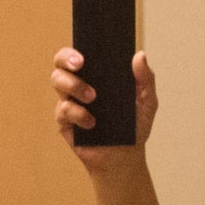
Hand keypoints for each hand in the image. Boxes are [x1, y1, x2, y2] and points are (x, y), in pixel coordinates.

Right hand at [50, 48, 159, 168]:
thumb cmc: (134, 126)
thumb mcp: (147, 101)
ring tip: (93, 97)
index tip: (85, 50)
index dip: (77, 47)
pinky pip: (63, 110)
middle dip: (67, 59)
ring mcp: (69, 102)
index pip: (80, 53)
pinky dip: (78, 114)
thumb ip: (146, 78)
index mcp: (96, 74)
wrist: (126, 157)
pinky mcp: (64, 122)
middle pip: (61, 63)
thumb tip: (140, 55)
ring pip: (58, 81)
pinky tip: (92, 122)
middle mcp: (78, 84)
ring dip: (74, 85)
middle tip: (81, 64)